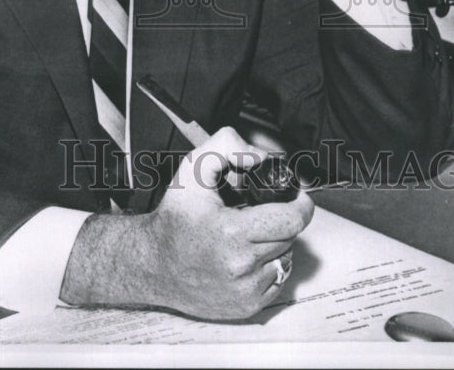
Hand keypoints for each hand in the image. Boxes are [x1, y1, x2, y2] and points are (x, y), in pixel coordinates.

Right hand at [60, 127, 313, 320]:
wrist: (152, 264)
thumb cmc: (174, 218)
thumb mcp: (193, 168)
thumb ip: (228, 147)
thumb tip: (260, 156)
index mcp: (232, 232)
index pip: (293, 220)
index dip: (300, 203)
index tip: (296, 195)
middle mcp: (241, 266)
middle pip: (289, 235)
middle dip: (279, 218)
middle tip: (258, 210)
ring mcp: (246, 290)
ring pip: (285, 257)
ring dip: (274, 242)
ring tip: (247, 233)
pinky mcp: (247, 307)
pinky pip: (276, 280)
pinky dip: (267, 265)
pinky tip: (245, 255)